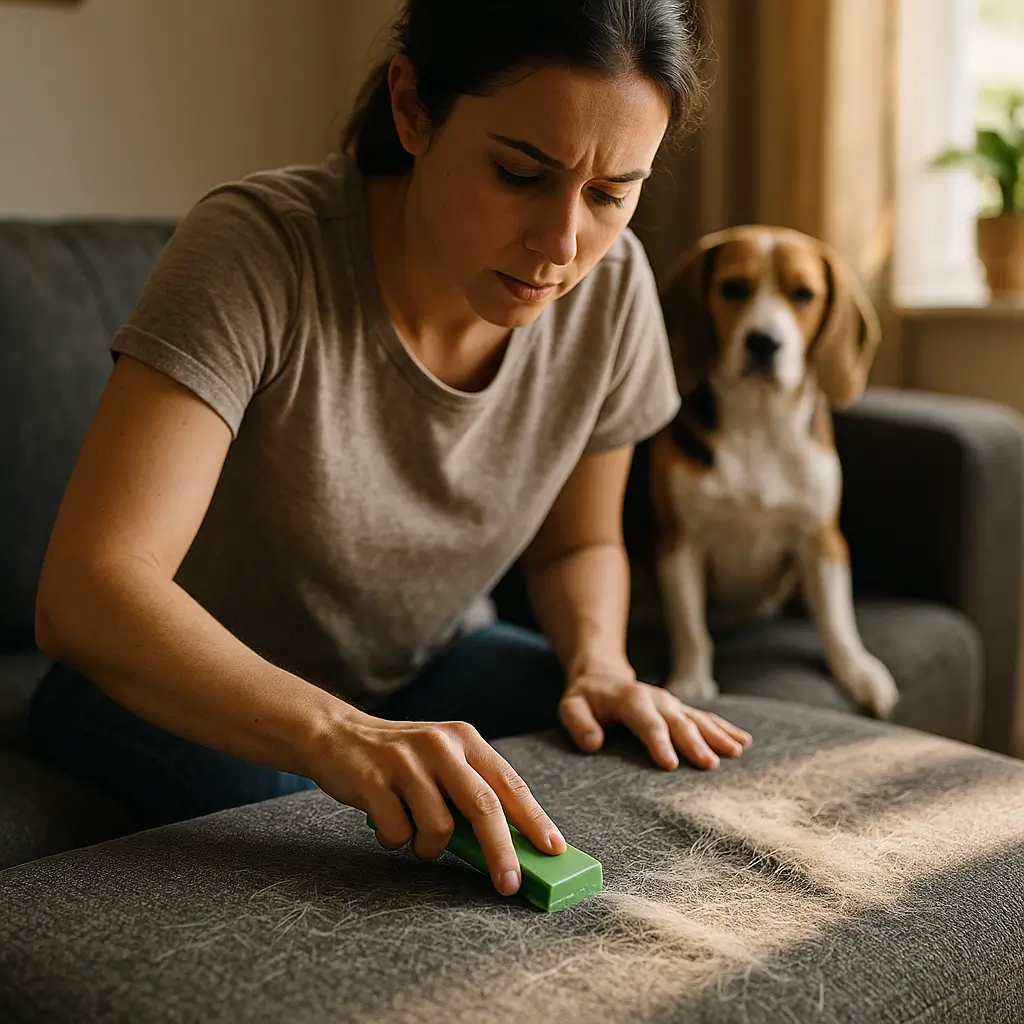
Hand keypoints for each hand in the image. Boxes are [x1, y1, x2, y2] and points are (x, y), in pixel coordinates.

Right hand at [309, 708, 566, 897]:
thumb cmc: (401, 760)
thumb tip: (511, 846)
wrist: (337, 736)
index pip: (509, 783)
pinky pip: (398, 832)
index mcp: (465, 738)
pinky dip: (396, 840)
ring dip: (429, 847)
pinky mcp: (374, 779)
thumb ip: (473, 791)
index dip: (534, 818)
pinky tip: (386, 821)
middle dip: (502, 851)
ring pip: (438, 827)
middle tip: (509, 884)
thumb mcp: (444, 761)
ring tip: (414, 834)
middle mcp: (441, 744)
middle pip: (483, 806)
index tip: (554, 849)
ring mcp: (406, 761)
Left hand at [558, 665, 751, 769]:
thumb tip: (593, 744)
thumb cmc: (586, 698)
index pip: (647, 723)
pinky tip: (743, 741)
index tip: (669, 764)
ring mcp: (672, 703)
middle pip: (678, 722)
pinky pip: (706, 718)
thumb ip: (579, 723)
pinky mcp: (681, 709)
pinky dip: (724, 728)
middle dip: (694, 743)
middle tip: (710, 764)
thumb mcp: (571, 707)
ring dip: (717, 735)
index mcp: (631, 699)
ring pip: (698, 719)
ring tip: (735, 751)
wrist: (602, 676)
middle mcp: (657, 699)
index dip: (658, 742)